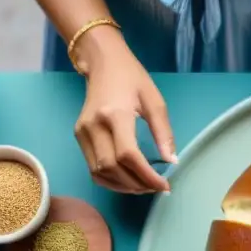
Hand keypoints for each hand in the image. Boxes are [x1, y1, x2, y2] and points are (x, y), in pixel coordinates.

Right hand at [75, 36, 175, 193]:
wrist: (103, 63)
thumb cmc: (132, 79)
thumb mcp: (154, 101)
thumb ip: (163, 133)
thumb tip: (172, 161)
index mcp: (115, 114)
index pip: (128, 155)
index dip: (146, 175)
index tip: (163, 184)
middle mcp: (94, 125)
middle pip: (112, 168)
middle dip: (136, 184)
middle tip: (156, 188)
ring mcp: (83, 132)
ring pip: (100, 172)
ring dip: (123, 186)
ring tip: (144, 186)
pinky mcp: (79, 136)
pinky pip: (92, 168)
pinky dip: (110, 180)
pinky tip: (127, 181)